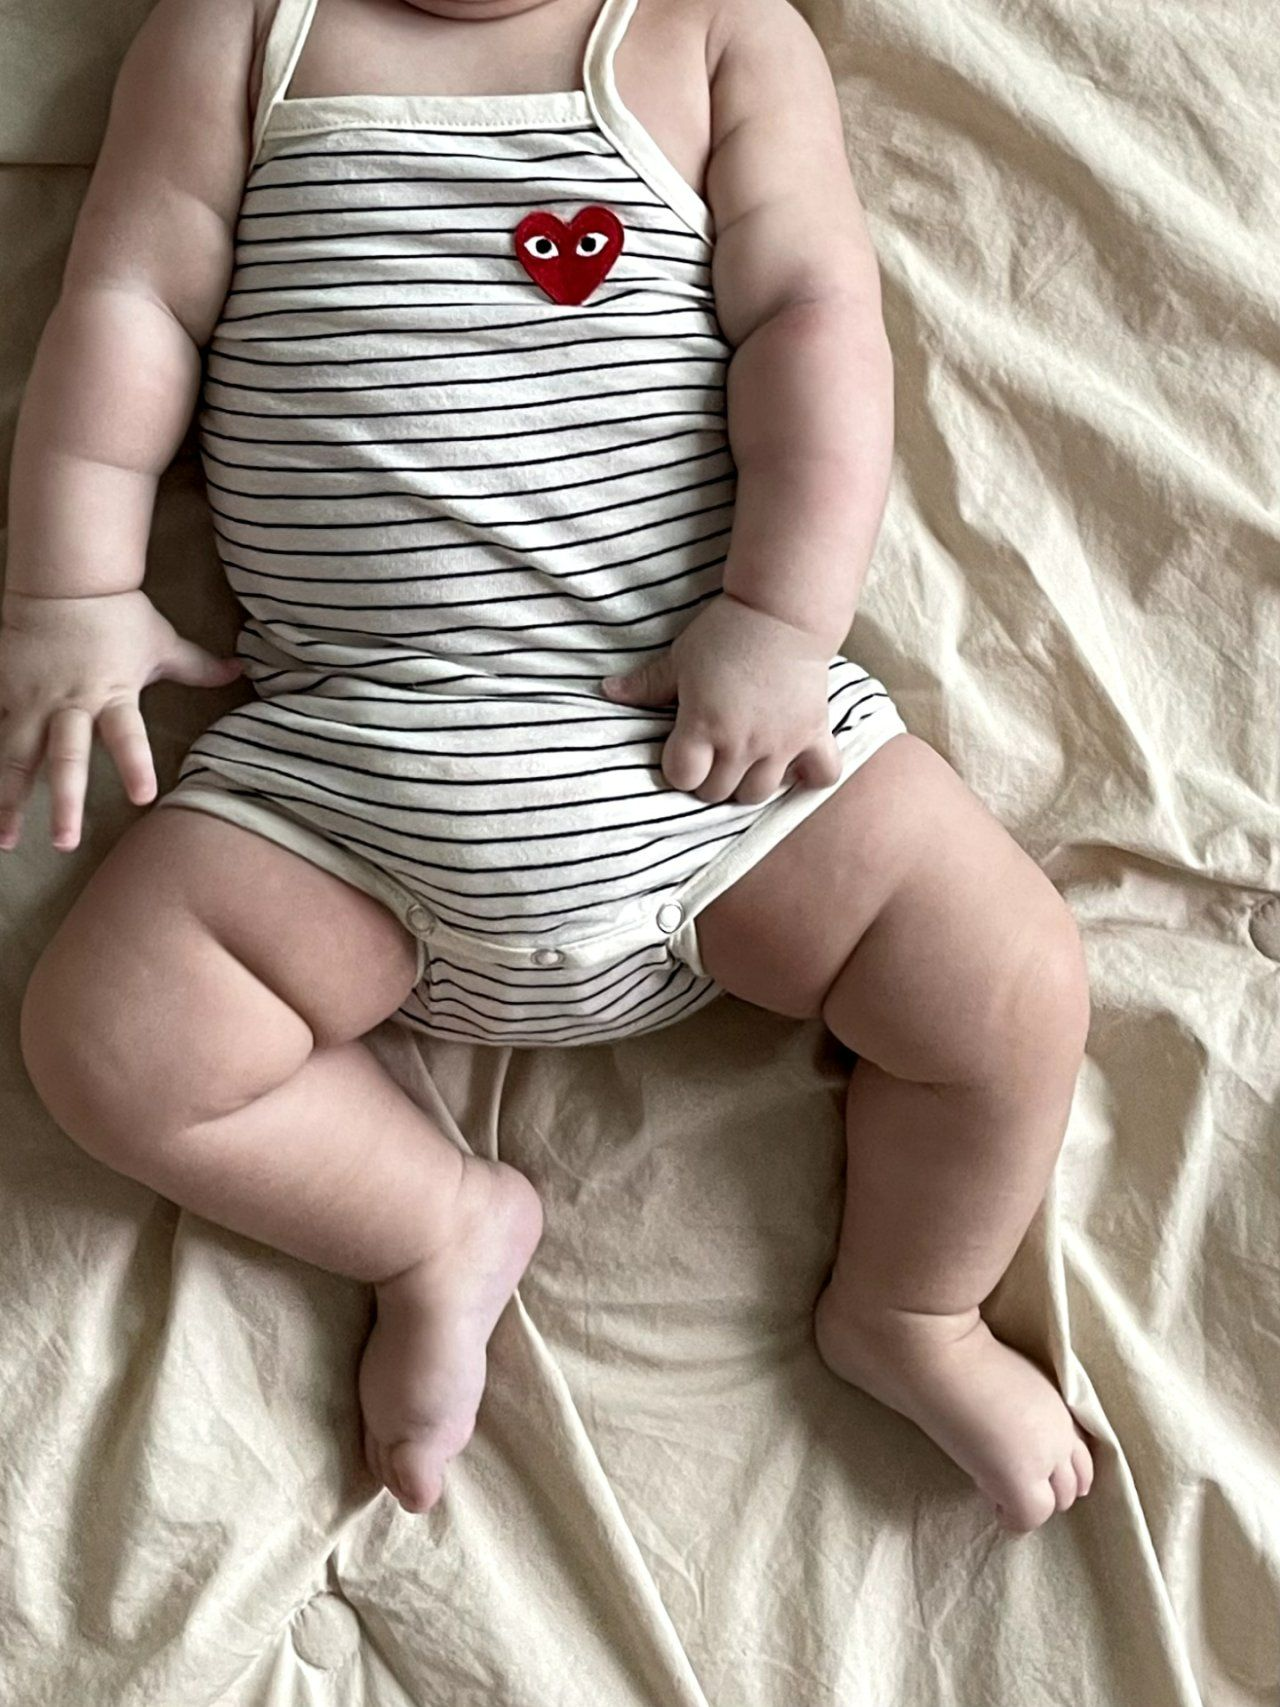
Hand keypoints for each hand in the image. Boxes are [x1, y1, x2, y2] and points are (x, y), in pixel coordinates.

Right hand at [0, 588, 242, 852]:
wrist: (63, 578)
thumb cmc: (118, 614)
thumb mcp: (162, 641)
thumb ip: (197, 666)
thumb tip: (240, 670)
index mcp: (113, 694)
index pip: (128, 735)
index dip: (135, 764)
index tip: (142, 797)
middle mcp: (70, 704)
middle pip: (66, 759)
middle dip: (65, 802)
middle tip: (65, 842)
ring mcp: (31, 701)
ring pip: (17, 759)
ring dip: (10, 801)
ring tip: (6, 840)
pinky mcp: (5, 692)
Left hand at [600, 592, 843, 804]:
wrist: (782, 611)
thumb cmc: (725, 632)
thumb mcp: (679, 658)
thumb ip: (647, 684)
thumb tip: (607, 691)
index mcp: (704, 725)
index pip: (683, 779)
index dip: (678, 768)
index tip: (681, 751)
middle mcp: (742, 743)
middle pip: (717, 793)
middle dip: (708, 779)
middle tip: (710, 755)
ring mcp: (781, 743)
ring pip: (759, 795)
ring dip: (747, 783)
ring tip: (744, 761)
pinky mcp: (814, 734)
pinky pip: (822, 776)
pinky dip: (809, 778)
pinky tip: (794, 766)